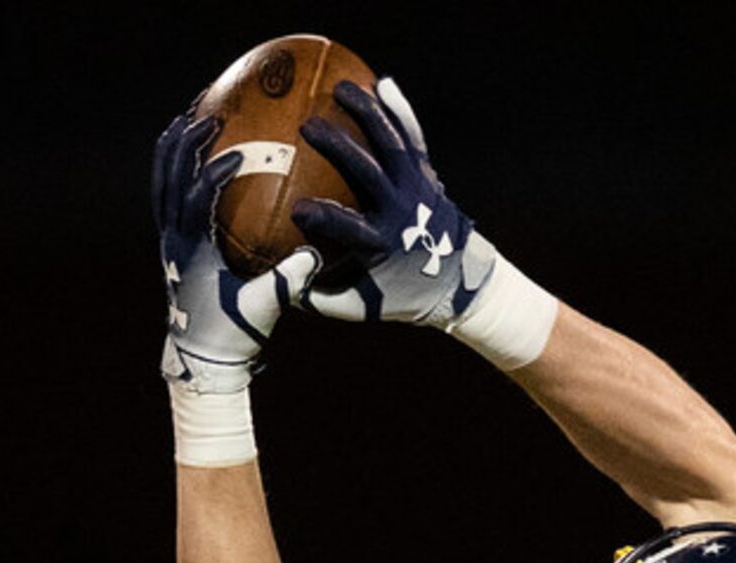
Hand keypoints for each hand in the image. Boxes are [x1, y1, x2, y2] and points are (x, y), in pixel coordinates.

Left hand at [152, 109, 319, 400]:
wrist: (200, 359)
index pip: (199, 198)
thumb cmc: (233, 334)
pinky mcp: (170, 245)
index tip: (240, 153)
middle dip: (189, 145)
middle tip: (210, 117)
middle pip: (172, 180)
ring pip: (162, 185)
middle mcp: (175, 241)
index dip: (216, 171)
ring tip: (187, 120)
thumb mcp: (263, 308)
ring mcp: (169, 242)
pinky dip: (172, 170)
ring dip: (173, 151)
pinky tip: (185, 153)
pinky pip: (164, 197)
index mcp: (195, 251)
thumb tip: (315, 253)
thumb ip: (286, 282)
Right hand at [294, 80, 555, 366]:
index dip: (323, 218)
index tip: (296, 209)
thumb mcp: (360, 307)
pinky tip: (382, 83)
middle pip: (368, 172)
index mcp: (382, 244)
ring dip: (367, 112)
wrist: (458, 284)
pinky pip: (412, 137)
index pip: (348, 228)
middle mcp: (402, 210)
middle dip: (339, 148)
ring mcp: (417, 188)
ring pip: (392, 142)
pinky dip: (400, 110)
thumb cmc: (399, 297)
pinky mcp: (426, 174)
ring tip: (340, 86)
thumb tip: (277, 286)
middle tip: (308, 126)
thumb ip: (320, 298)